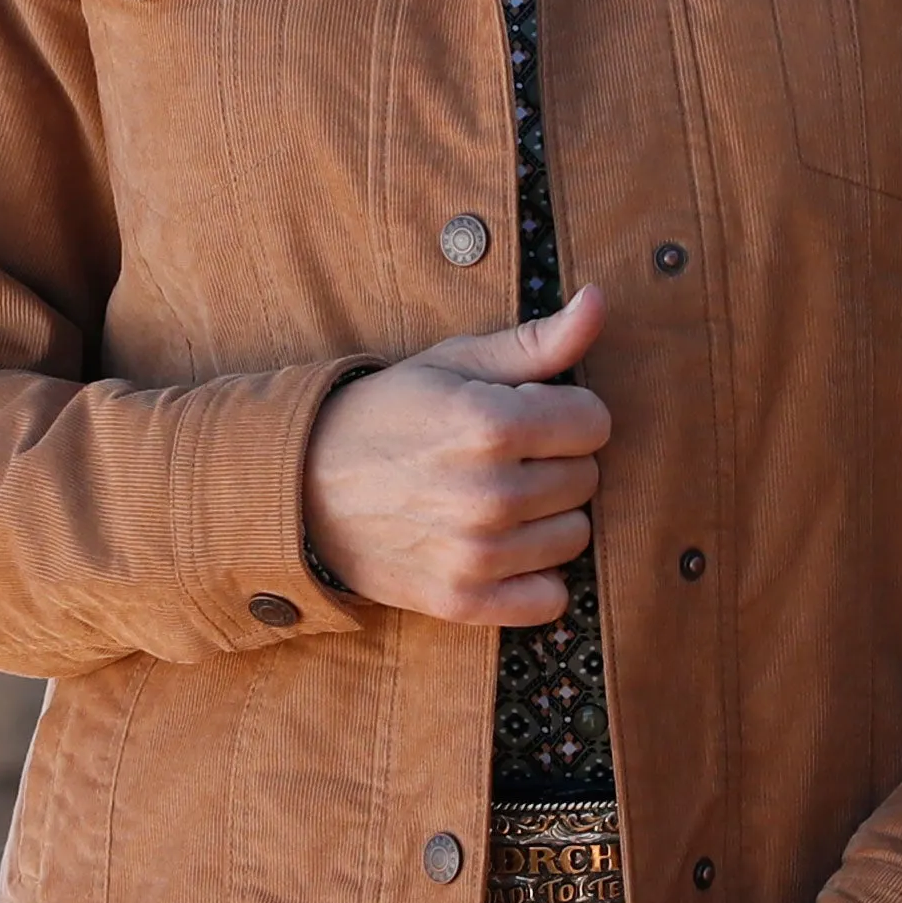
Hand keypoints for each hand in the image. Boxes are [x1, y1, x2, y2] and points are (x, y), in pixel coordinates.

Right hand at [297, 289, 611, 625]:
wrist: (302, 488)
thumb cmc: (385, 416)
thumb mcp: (452, 362)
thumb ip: (536, 341)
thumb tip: (598, 301)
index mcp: (491, 425)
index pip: (594, 422)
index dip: (564, 412)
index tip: (526, 415)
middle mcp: (491, 495)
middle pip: (586, 479)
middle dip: (555, 462)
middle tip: (504, 458)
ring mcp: (478, 555)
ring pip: (574, 537)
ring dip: (547, 518)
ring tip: (498, 500)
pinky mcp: (464, 601)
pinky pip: (550, 600)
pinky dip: (534, 578)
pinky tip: (502, 549)